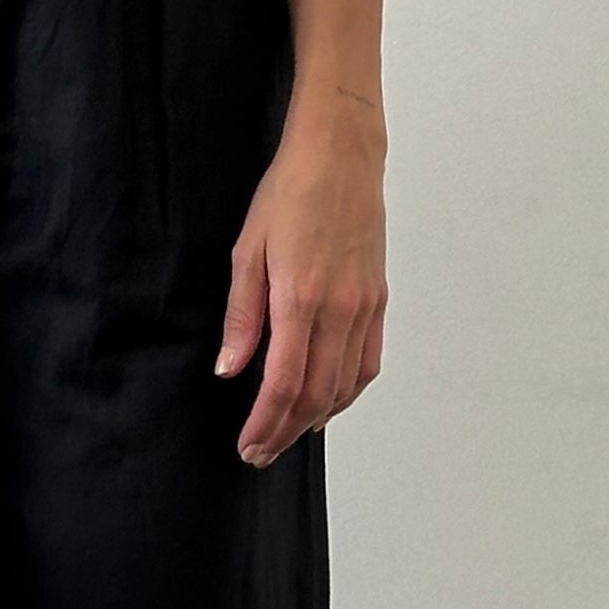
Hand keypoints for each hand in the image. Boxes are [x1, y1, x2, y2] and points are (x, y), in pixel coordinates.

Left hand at [215, 123, 385, 465]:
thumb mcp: (247, 250)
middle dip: (286, 432)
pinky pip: (367, 362)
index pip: (284, 383)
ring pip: (346, 385)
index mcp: (301, 298)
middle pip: (317, 395)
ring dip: (317, 418)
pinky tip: (326, 401)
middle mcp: (340, 309)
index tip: (247, 445)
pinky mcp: (378, 299)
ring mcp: (365, 306)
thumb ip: (241, 316)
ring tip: (287, 434)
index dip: (265, 423)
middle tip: (260, 452)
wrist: (341, 156)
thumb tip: (230, 369)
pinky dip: (346, 392)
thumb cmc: (289, 194)